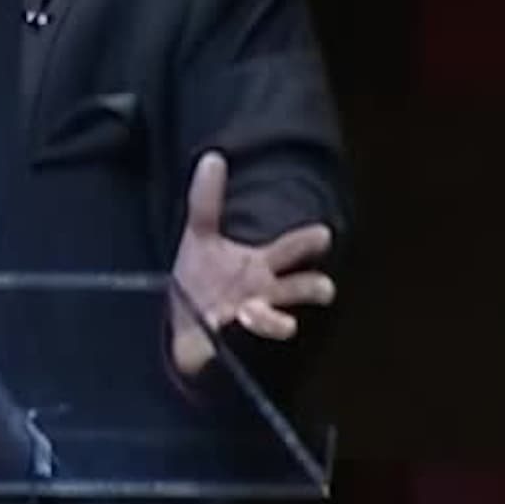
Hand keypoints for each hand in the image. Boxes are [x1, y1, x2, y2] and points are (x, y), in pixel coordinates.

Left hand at [170, 152, 335, 374]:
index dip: (308, 243)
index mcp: (261, 266)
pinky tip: (220, 327)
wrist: (180, 323)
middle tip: (324, 288)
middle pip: (299, 290)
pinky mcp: (226, 346)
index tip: (324, 235)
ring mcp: (247, 322)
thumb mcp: (200, 235)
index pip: (292, 250)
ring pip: (274, 325)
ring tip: (254, 311)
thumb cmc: (202, 278)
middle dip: (313, 289)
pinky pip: (232, 344)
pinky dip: (229, 338)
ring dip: (272, 322)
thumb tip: (213, 157)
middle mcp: (263, 295)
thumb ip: (206, 200)